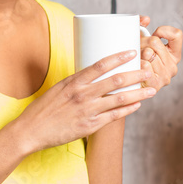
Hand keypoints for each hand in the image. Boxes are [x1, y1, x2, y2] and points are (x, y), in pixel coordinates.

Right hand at [15, 50, 154, 151]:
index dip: (118, 57)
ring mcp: (87, 110)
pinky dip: (128, 109)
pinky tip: (137, 105)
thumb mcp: (57, 89)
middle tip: (148, 71)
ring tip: (151, 89)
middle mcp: (82, 94)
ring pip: (119, 98)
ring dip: (138, 93)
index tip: (132, 53)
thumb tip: (92, 76)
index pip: (100, 65)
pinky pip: (114, 116)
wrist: (31, 131)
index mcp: (73, 82)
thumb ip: (75, 83)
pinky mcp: (90, 125)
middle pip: (115, 80)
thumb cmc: (42, 109)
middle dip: (135, 74)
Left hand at [138, 16, 182, 92]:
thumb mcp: (138, 41)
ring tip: (133, 61)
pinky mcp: (156, 86)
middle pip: (155, 42)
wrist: (121, 85)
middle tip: (134, 50)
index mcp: (173, 54)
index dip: (162, 31)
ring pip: (148, 53)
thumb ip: (141, 26)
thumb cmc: (131, 61)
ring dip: (136, 54)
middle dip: (140, 42)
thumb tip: (146, 19)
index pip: (176, 34)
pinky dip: (137, 65)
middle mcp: (172, 66)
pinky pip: (146, 66)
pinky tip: (135, 68)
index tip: (153, 35)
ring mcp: (165, 76)